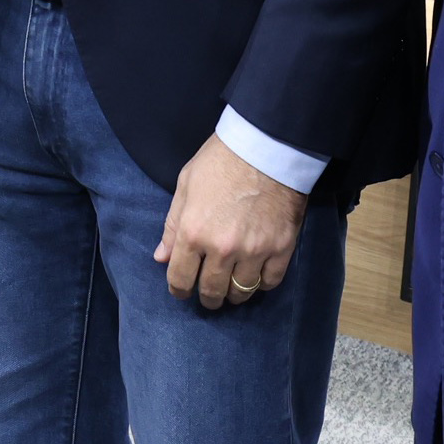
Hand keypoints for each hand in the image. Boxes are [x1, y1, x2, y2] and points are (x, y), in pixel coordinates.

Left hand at [156, 133, 307, 308]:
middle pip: (212, 291)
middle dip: (207, 297)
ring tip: (232, 288)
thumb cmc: (221, 161)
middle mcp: (222, 248)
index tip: (182, 290)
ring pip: (242, 292)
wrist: (267, 146)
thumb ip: (172, 225)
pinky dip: (262, 283)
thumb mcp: (186, 185)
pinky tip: (256, 275)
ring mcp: (254, 250)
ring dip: (234, 294)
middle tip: (209, 294)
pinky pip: (270, 282)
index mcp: (193, 232)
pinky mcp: (282, 248)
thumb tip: (161, 257)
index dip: (178, 290)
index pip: (180, 279)